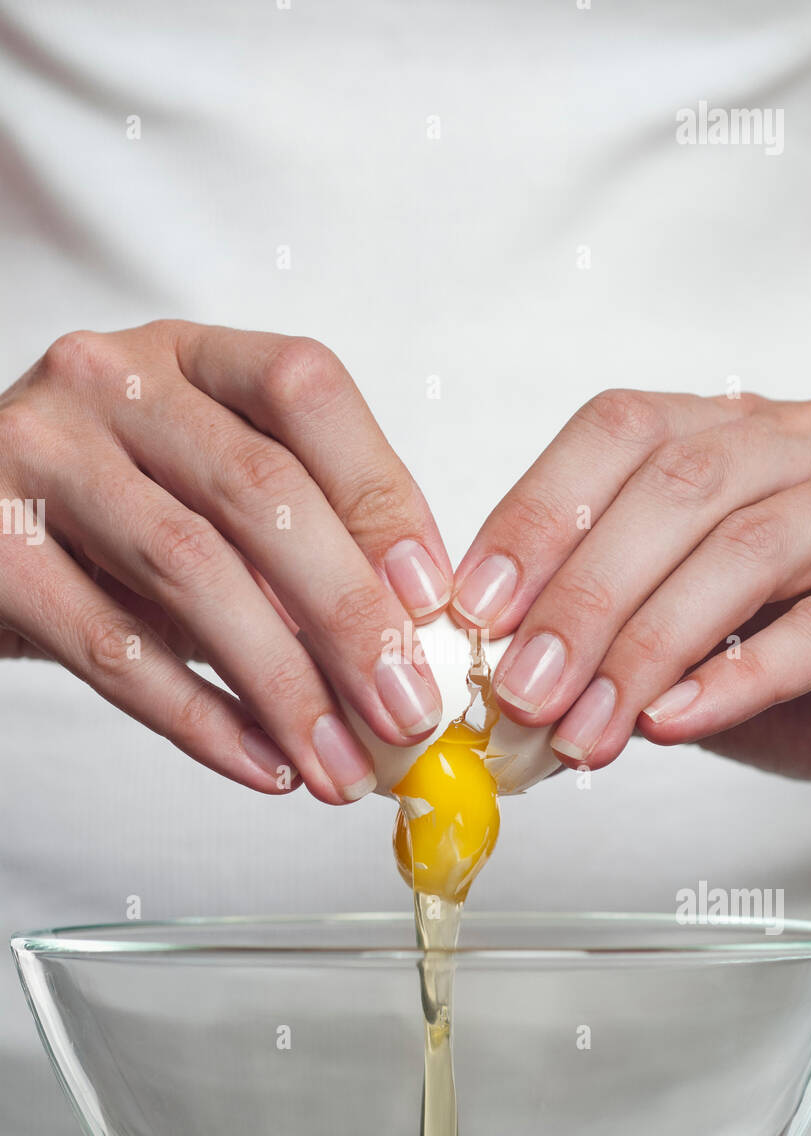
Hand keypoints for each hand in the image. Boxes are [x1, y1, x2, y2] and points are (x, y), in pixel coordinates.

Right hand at [0, 322, 450, 801]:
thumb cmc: (100, 519)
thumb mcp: (196, 497)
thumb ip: (284, 546)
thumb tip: (403, 644)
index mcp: (186, 357)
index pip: (304, 391)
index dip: (381, 494)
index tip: (434, 598)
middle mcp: (110, 382)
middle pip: (259, 491)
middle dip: (351, 614)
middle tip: (407, 709)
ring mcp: (39, 455)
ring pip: (192, 569)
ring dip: (284, 684)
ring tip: (340, 765)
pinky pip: (111, 647)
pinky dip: (198, 717)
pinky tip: (259, 762)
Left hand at [451, 390, 810, 786]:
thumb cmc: (790, 630)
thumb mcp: (686, 604)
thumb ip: (610, 619)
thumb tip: (503, 671)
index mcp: (730, 430)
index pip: (619, 432)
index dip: (537, 513)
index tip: (476, 607)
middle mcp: (801, 445)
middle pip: (675, 490)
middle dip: (581, 597)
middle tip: (522, 690)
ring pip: (742, 550)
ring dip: (644, 649)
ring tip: (582, 727)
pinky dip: (740, 678)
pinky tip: (672, 720)